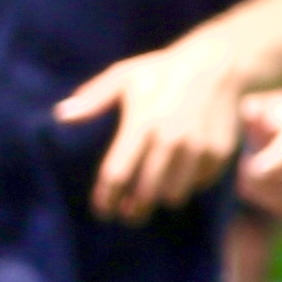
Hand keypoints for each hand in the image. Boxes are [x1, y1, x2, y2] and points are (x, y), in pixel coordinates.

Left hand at [57, 37, 254, 220]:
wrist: (218, 66)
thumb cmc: (161, 70)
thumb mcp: (123, 76)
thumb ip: (93, 99)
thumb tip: (61, 116)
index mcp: (142, 124)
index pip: (117, 174)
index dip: (107, 197)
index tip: (103, 211)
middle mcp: (170, 140)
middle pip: (146, 192)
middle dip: (134, 209)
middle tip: (129, 215)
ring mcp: (199, 149)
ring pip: (175, 194)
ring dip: (162, 198)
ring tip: (155, 196)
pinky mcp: (220, 153)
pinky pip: (199, 183)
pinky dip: (189, 184)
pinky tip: (182, 177)